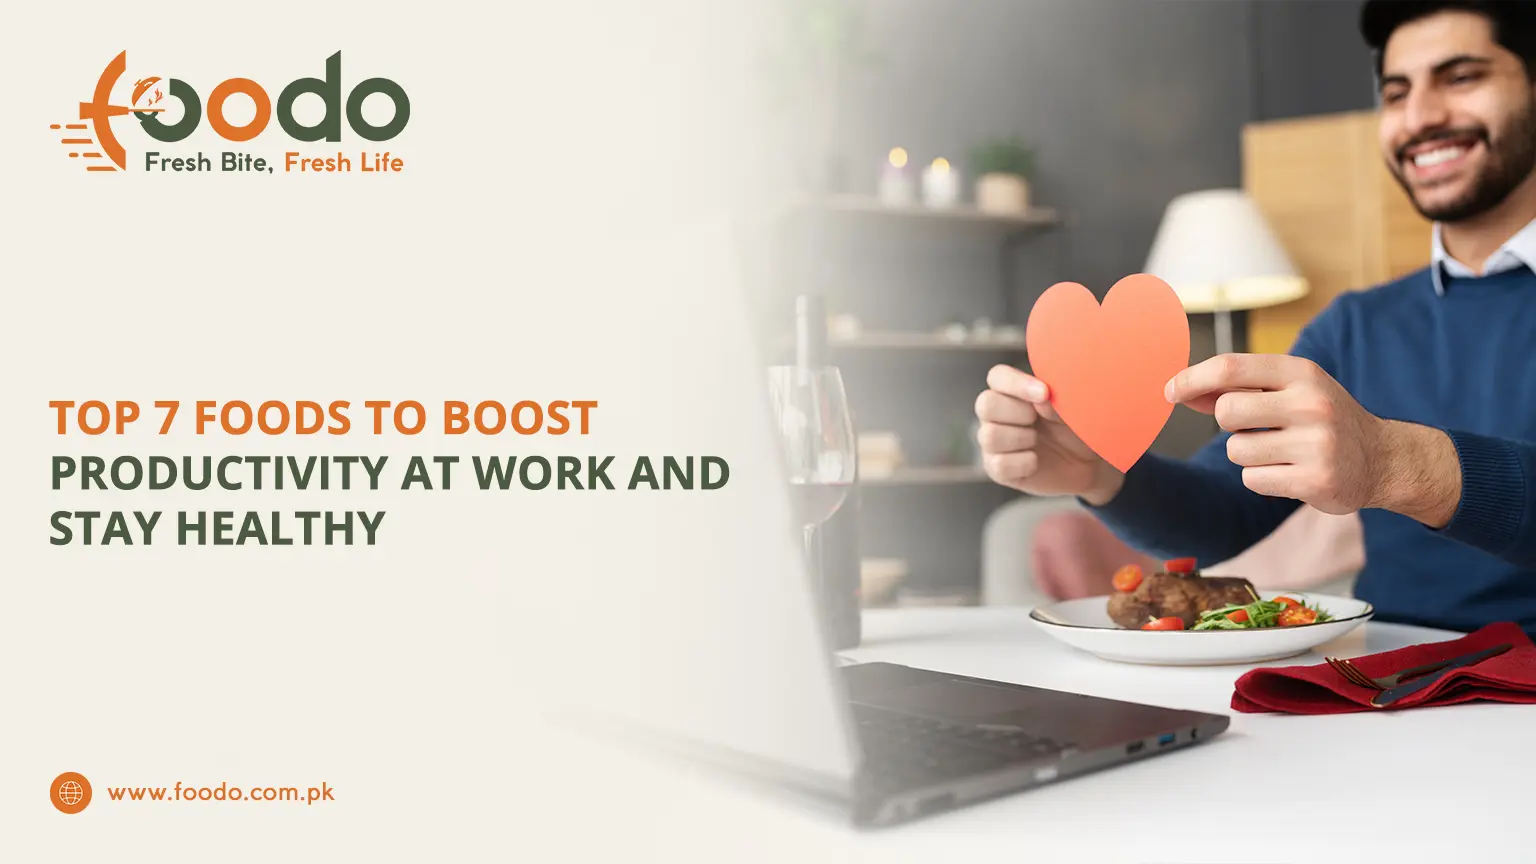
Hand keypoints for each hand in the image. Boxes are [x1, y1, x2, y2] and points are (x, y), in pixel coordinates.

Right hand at [974, 365, 1124, 503]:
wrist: (1087, 463)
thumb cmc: (1076, 427)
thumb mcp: (1073, 408)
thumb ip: (1056, 398)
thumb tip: (1042, 399)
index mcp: (1011, 391)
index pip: (997, 377)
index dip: (1016, 383)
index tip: (1044, 393)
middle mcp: (995, 415)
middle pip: (986, 404)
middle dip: (1018, 412)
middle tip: (1038, 419)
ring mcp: (993, 443)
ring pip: (990, 435)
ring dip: (1022, 438)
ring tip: (1038, 441)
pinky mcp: (996, 469)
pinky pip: (1000, 464)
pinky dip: (1024, 463)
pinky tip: (1036, 461)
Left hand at [1165, 353, 1457, 523]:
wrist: (1383, 459)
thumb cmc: (1321, 418)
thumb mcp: (1290, 390)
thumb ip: (1237, 387)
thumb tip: (1178, 390)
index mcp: (1302, 373)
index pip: (1230, 368)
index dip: (1191, 379)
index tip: (1168, 391)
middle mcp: (1311, 404)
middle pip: (1226, 412)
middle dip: (1227, 423)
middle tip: (1254, 427)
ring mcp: (1316, 444)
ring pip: (1236, 451)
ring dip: (1247, 454)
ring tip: (1281, 450)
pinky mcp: (1315, 481)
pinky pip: (1253, 479)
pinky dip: (1262, 478)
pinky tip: (1290, 471)